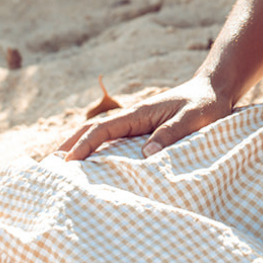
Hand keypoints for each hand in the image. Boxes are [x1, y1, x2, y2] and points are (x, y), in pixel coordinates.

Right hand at [56, 75, 232, 160]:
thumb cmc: (206, 104)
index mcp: (139, 113)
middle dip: (69, 147)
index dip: (83, 145)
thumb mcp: (193, 119)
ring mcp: (136, 125)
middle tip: (46, 170)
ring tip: (59, 173)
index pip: (103, 129)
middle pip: (93, 132)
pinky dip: (98, 153)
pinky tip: (93, 170)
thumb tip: (146, 156)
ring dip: (80, 150)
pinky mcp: (144, 132)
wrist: (216, 90)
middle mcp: (133, 118)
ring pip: (101, 137)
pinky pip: (114, 143)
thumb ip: (171, 133)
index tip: (66, 163)